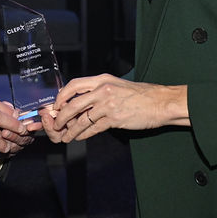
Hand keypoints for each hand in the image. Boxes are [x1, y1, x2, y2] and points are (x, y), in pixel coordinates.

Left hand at [47, 74, 188, 142]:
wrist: (161, 102)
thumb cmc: (141, 95)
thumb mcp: (117, 85)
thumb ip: (99, 90)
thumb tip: (81, 102)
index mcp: (102, 79)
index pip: (74, 84)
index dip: (62, 95)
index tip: (57, 104)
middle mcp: (103, 90)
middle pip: (73, 104)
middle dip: (61, 116)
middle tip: (56, 123)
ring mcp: (108, 105)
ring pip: (81, 119)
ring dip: (70, 130)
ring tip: (65, 136)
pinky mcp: (115, 119)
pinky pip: (93, 129)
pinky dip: (83, 135)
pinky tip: (79, 138)